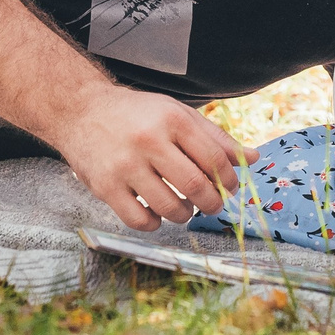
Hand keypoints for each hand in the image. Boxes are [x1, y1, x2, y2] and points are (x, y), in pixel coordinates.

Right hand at [51, 87, 254, 230]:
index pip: (214, 159)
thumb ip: (215, 138)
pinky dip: (155, 223)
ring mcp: (125, 165)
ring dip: (185, 214)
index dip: (228, 179)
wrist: (81, 111)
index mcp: (172, 119)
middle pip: (194, 185)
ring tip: (184, 207)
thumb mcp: (178, 114)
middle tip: (213, 204)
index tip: (230, 187)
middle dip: (212, 202)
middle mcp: (149, 141)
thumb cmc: (137, 114)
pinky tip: (157, 213)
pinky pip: (139, 220)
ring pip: (169, 207)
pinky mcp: (105, 187)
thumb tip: (252, 158)